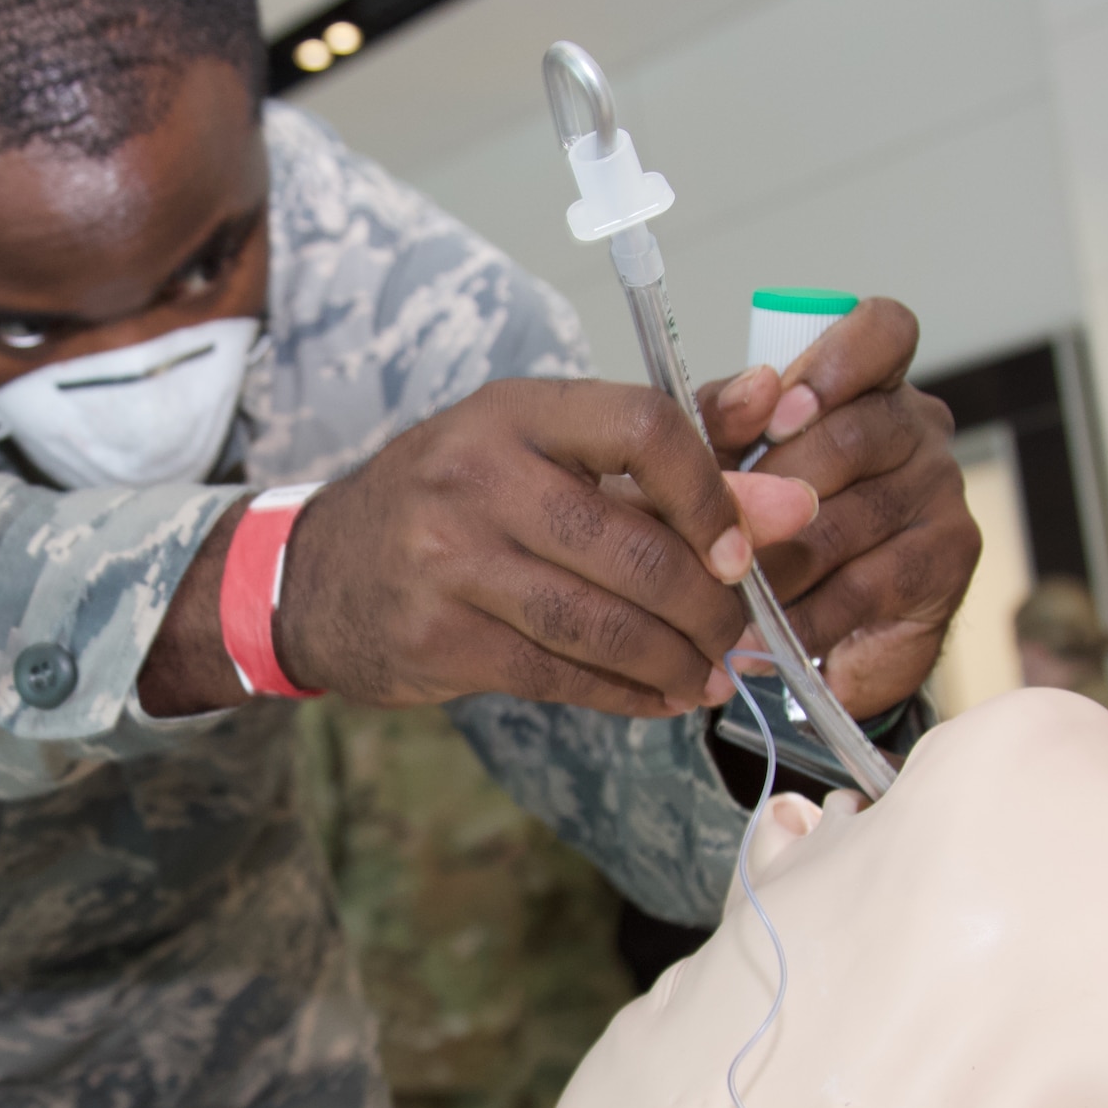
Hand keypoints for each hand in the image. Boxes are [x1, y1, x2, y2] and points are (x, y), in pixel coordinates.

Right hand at [270, 378, 817, 716]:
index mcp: (513, 412)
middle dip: (709, 604)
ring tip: (710, 673)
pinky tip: (658, 695)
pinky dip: (625, 694)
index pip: (643, 426)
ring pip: (600, 624)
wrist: (317, 574)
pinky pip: (559, 675)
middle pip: (633, 548)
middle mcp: (475, 476)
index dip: (713, 493)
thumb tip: (791, 468)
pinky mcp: (439, 638)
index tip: (744, 545)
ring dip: (675, 659)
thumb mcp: (537, 449)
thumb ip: (667, 453)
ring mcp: (449, 561)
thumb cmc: (449, 503)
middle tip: (739, 630)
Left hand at [696, 298, 980, 716]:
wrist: (801, 625)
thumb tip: (755, 390)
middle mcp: (915, 425)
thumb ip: (724, 418)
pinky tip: (767, 636)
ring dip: (774, 566)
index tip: (779, 414)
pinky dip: (806, 617)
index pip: (882, 331)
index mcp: (864, 381)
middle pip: (846, 437)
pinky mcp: (948, 560)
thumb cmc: (758, 524)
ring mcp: (940, 489)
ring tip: (724, 597)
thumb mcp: (723, 460)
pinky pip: (865, 586)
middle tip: (715, 538)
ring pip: (844, 520)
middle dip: (766, 495)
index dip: (835, 364)